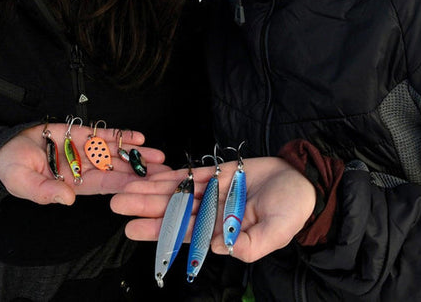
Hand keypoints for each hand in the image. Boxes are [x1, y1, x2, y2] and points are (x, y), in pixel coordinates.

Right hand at [0, 123, 168, 205]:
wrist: (2, 149)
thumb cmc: (12, 170)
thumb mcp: (25, 184)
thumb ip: (45, 192)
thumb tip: (66, 200)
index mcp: (74, 185)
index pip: (106, 186)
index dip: (126, 186)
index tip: (146, 188)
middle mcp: (84, 168)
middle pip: (117, 170)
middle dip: (140, 171)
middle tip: (164, 173)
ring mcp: (84, 150)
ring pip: (115, 152)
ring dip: (137, 154)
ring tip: (158, 156)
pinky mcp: (79, 133)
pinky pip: (104, 135)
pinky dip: (121, 136)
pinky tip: (139, 138)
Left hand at [110, 155, 315, 261]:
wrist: (304, 182)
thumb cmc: (293, 210)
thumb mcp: (276, 233)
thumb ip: (250, 245)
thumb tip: (218, 247)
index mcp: (222, 232)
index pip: (184, 233)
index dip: (158, 231)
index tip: (133, 229)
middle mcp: (212, 214)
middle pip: (173, 211)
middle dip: (144, 208)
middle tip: (116, 204)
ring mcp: (213, 192)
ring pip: (176, 192)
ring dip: (150, 190)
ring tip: (124, 188)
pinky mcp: (218, 173)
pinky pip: (189, 174)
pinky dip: (170, 175)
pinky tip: (150, 175)